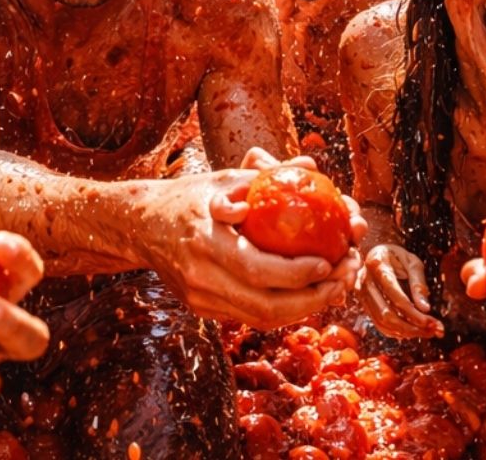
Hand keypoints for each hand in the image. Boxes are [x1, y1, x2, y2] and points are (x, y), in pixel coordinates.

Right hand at [144, 147, 362, 328]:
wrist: (141, 227)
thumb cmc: (188, 197)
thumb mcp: (223, 180)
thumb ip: (265, 177)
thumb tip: (309, 166)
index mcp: (205, 241)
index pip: (256, 268)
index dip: (297, 273)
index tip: (328, 261)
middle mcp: (201, 277)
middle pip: (265, 306)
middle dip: (313, 299)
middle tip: (344, 278)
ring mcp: (200, 299)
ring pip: (262, 319)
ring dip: (305, 308)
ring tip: (335, 287)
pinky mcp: (203, 309)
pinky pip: (251, 317)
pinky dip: (284, 308)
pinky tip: (308, 292)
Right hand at [356, 243, 442, 338]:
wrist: (377, 253)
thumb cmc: (398, 256)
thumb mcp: (412, 262)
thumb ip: (418, 284)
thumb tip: (425, 308)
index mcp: (377, 264)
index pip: (394, 294)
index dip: (412, 312)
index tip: (430, 321)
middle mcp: (364, 281)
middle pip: (386, 313)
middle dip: (411, 327)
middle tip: (433, 330)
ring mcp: (361, 294)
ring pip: (382, 322)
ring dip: (406, 332)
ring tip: (427, 332)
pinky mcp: (363, 303)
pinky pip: (378, 323)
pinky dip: (396, 332)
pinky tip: (412, 330)